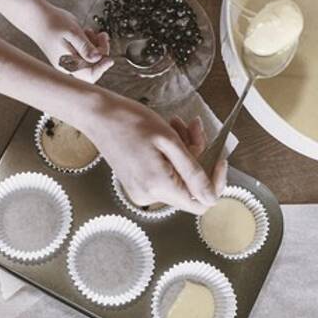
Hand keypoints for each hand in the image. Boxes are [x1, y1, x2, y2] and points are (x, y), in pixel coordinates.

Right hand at [30, 4, 112, 82]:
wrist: (38, 17)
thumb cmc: (52, 23)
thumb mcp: (72, 32)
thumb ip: (85, 46)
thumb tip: (97, 58)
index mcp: (68, 64)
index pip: (90, 75)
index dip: (102, 68)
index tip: (110, 59)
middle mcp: (68, 65)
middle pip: (93, 67)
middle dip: (101, 52)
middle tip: (102, 36)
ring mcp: (69, 60)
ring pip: (90, 60)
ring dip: (96, 46)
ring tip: (91, 32)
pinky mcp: (71, 53)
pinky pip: (85, 53)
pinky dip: (90, 43)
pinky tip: (86, 33)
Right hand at [79, 93, 224, 214]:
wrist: (98, 115)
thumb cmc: (131, 121)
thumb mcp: (169, 141)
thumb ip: (193, 171)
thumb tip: (212, 196)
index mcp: (158, 186)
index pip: (202, 202)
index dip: (215, 181)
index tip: (219, 157)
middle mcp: (149, 195)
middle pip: (191, 186)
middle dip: (198, 156)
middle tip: (194, 127)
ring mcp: (141, 191)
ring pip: (179, 177)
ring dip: (185, 150)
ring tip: (177, 125)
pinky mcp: (137, 183)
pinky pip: (166, 174)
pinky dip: (171, 155)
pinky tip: (166, 133)